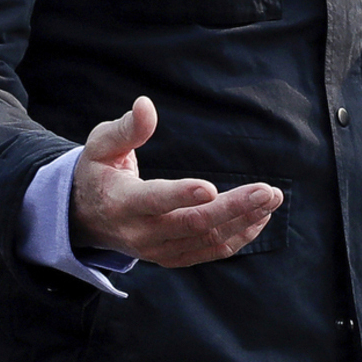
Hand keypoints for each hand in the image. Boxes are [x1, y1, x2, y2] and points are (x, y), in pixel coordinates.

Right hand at [69, 96, 281, 264]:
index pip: (154, 201)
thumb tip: (146, 105)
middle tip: (268, 191)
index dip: (181, 195)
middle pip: (193, 224)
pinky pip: (211, 250)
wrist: (87, 218)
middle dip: (234, 208)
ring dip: (245, 220)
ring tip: (273, 198)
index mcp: (121, 202)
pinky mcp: (174, 257)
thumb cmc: (99, 172)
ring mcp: (159, 250)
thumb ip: (126, 129)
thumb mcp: (100, 146)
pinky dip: (239, 235)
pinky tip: (261, 217)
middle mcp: (141, 233)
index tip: (211, 187)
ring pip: (207, 239)